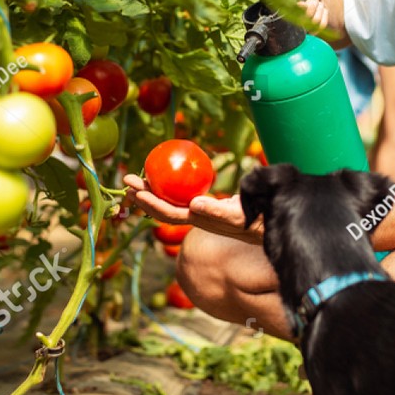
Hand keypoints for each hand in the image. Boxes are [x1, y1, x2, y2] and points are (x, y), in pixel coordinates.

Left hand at [122, 174, 263, 243]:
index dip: (152, 204)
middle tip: (127, 179)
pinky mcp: (204, 203)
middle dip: (143, 195)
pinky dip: (169, 185)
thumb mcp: (237, 215)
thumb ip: (217, 211)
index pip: (169, 213)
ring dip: (152, 190)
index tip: (138, 192)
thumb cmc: (254, 218)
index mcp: (199, 219)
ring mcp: (199, 210)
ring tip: (138, 177)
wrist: (267, 221)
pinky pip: (181, 194)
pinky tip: (165, 173)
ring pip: (169, 201)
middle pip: (162, 208)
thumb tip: (194, 205)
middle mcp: (195, 216)